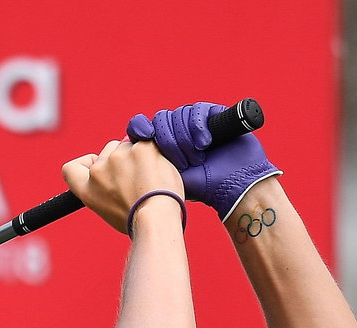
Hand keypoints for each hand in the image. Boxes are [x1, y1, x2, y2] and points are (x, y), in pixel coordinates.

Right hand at [62, 138, 184, 234]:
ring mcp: (118, 157)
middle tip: (138, 179)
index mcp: (88, 191)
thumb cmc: (139, 221)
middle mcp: (98, 172)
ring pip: (129, 143)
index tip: (96, 166)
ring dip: (140, 155)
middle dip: (123, 158)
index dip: (85, 163)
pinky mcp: (140, 148)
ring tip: (151, 178)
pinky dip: (155, 150)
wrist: (157, 219)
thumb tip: (115, 176)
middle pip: (108, 150)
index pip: (70, 169)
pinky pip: (148, 140)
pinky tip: (159, 167)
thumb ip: (104, 190)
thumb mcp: (109, 212)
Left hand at [126, 102, 280, 220]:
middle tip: (183, 162)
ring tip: (198, 159)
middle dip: (170, 141)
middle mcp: (179, 131)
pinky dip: (199, 126)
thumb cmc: (202, 188)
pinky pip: (198, 110)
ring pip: (180, 114)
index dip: (140, 126)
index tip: (142, 134)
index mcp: (164, 144)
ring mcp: (197, 122)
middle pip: (161, 119)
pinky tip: (205, 143)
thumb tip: (122, 155)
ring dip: (186, 138)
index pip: (144, 126)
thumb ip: (145, 166)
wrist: (234, 187)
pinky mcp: (215, 115)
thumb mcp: (167, 179)